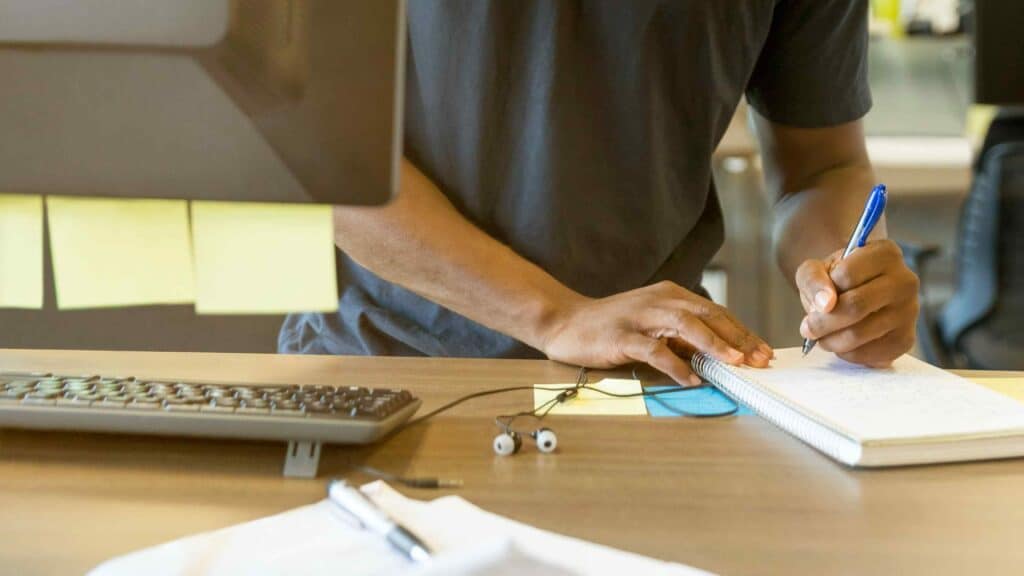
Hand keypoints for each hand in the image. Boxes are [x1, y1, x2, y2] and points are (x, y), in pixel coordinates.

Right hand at [539, 281, 772, 385]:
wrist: (565, 321)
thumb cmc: (611, 326)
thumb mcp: (652, 324)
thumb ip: (681, 335)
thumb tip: (717, 355)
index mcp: (670, 294)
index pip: (715, 312)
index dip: (742, 332)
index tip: (762, 352)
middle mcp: (660, 300)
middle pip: (708, 315)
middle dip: (738, 338)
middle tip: (759, 360)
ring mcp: (640, 317)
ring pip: (686, 326)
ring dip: (713, 344)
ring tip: (734, 363)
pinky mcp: (622, 336)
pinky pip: (655, 350)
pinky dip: (676, 365)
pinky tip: (691, 379)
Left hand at [796, 240, 918, 367]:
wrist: (855, 293)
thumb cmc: (835, 278)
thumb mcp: (815, 268)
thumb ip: (813, 279)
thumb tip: (825, 304)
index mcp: (885, 253)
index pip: (847, 275)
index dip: (824, 290)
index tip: (818, 298)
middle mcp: (905, 280)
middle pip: (855, 307)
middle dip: (822, 322)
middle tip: (808, 328)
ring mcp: (909, 312)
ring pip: (860, 333)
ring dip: (830, 340)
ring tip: (821, 335)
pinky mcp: (906, 339)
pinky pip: (870, 354)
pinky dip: (846, 353)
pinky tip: (841, 343)